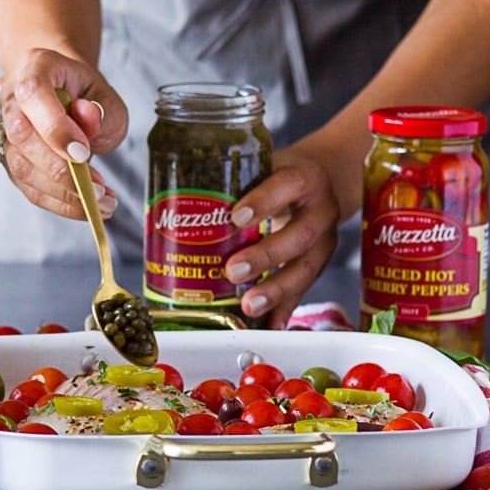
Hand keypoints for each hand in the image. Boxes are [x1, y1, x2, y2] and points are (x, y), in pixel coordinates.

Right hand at [0, 47, 128, 218]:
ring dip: (64, 194)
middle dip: (61, 169)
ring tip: (103, 204)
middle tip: (100, 190)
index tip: (83, 153)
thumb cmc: (87, 97)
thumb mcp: (106, 96)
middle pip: (21, 136)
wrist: (66, 98)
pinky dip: (61, 204)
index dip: (55, 127)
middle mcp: (9, 99)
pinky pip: (30, 189)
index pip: (32, 94)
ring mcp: (4, 133)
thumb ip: (102, 108)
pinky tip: (88, 208)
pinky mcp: (10, 163)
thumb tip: (89, 119)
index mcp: (33, 68)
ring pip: (22, 168)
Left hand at [225, 147, 340, 329]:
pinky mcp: (320, 264)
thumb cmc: (280, 176)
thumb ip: (230, 183)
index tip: (235, 218)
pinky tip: (269, 324)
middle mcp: (320, 210)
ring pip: (306, 269)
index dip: (263, 202)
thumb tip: (165, 208)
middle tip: (234, 270)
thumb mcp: (263, 166)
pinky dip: (285, 310)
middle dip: (266, 256)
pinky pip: (304, 290)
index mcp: (304, 178)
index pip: (287, 185)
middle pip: (300, 235)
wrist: (321, 183)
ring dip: (276, 291)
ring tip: (249, 306)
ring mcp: (324, 241)